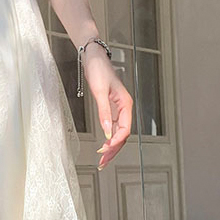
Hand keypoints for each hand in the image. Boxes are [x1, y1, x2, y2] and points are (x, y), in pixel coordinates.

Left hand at [83, 49, 132, 168]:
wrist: (94, 57)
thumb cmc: (99, 69)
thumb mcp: (99, 91)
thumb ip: (104, 112)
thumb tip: (106, 132)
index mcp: (125, 104)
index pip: (124, 129)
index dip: (115, 142)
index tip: (105, 150)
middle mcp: (124, 109)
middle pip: (122, 135)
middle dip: (113, 150)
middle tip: (102, 162)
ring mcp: (118, 110)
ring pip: (118, 133)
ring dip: (111, 147)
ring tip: (102, 159)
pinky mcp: (110, 109)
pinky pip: (113, 128)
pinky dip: (108, 138)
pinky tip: (103, 146)